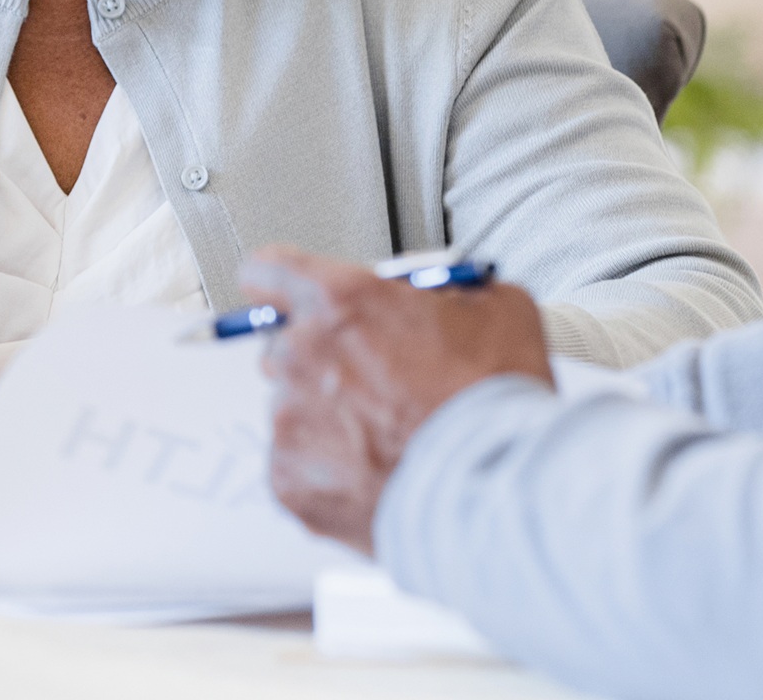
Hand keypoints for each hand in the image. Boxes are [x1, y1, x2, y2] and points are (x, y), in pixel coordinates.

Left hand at [241, 246, 552, 553]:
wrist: (495, 491)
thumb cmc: (494, 404)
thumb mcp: (495, 306)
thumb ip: (447, 290)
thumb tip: (440, 296)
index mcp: (340, 303)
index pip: (267, 270)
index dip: (282, 282)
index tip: (288, 294)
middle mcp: (302, 356)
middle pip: (282, 344)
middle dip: (320, 356)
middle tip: (375, 378)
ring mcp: (289, 422)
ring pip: (291, 407)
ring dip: (327, 415)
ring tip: (389, 435)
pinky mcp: (288, 480)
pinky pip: (296, 463)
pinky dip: (327, 468)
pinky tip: (377, 470)